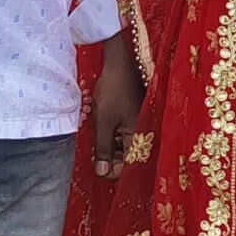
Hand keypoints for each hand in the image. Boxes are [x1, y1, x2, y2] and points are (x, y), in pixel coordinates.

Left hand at [89, 37, 144, 178]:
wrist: (120, 63)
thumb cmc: (114, 90)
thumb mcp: (104, 121)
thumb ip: (102, 148)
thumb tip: (101, 173)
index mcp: (140, 136)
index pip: (129, 166)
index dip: (112, 171)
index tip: (96, 170)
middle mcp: (142, 133)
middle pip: (127, 158)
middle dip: (109, 160)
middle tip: (93, 157)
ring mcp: (137, 125)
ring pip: (122, 147)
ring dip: (108, 149)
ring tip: (95, 141)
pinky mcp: (131, 118)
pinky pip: (121, 135)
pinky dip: (110, 137)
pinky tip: (100, 131)